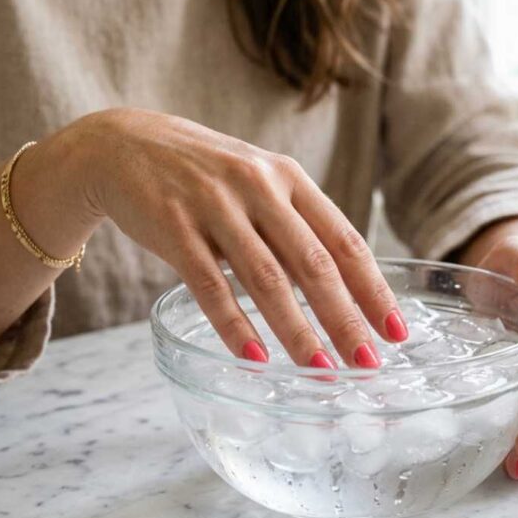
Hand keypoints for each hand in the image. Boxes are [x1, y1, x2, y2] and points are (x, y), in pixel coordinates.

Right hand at [62, 108, 406, 367]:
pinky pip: (210, 285)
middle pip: (314, 264)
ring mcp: (215, 205)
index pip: (344, 241)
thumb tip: (341, 289)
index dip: (373, 289)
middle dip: (345, 319)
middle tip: (367, 364)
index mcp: (289, 179)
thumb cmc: (203, 174)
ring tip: (320, 373)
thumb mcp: (257, 184)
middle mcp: (259, 187)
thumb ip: (294, 227)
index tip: (395, 331)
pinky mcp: (173, 226)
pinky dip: (234, 325)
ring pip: (266, 278)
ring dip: (297, 332)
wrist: (122, 145)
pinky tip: (254, 358)